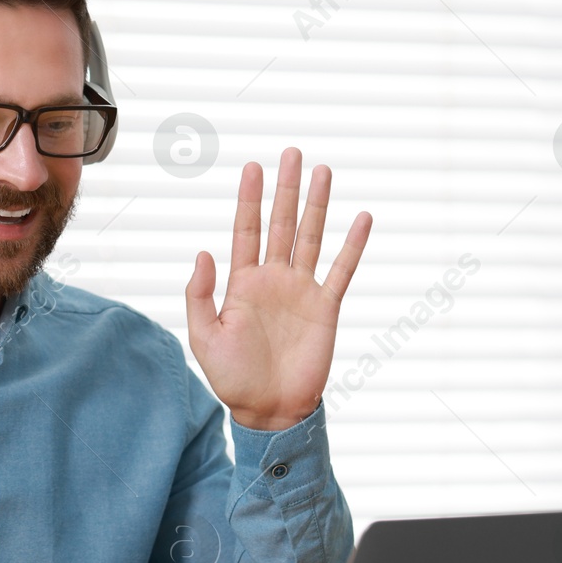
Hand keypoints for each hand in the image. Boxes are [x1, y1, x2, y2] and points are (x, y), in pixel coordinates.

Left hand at [186, 148, 371, 430]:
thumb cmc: (232, 377)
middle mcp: (274, 279)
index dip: (250, 198)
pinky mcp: (325, 308)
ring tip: (323, 171)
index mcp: (242, 283)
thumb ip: (200, 294)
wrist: (268, 409)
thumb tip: (203, 252)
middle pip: (282, 223)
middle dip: (285, 189)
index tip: (252, 166)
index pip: (247, 229)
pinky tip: (361, 218)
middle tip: (291, 153)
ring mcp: (301, 291)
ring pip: (312, 237)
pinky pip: (342, 270)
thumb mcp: (204, 336)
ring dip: (318, 204)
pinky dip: (352, 245)